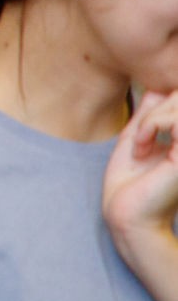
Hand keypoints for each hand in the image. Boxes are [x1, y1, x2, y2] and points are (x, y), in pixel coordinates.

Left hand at [103, 91, 177, 250]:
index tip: (143, 125)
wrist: (128, 215)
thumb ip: (152, 111)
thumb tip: (158, 85)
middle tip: (141, 131)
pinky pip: (177, 120)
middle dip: (159, 106)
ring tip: (140, 140)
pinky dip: (152, 124)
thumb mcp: (138, 136)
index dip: (163, 100)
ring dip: (153, 116)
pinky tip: (142, 146)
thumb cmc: (131, 181)